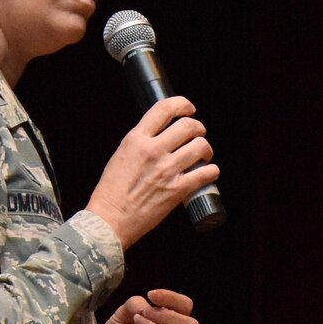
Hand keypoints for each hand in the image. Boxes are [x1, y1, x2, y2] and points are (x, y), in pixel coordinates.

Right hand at [86, 95, 218, 251]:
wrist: (110, 220)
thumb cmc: (111, 192)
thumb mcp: (121, 156)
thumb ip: (140, 144)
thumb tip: (158, 138)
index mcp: (136, 139)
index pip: (164, 109)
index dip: (182, 104)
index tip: (189, 108)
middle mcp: (153, 150)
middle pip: (188, 126)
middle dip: (198, 128)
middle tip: (198, 136)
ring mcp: (167, 170)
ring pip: (200, 146)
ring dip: (206, 149)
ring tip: (204, 156)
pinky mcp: (177, 190)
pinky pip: (206, 173)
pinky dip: (212, 171)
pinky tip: (209, 172)